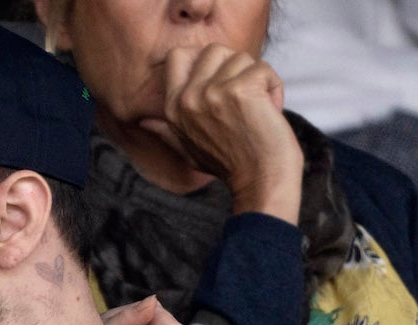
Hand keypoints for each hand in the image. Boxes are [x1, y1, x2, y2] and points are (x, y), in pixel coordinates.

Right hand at [141, 43, 303, 221]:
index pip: (178, 55)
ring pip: (242, 58)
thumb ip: (166, 131)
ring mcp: (213, 92)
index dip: (205, 60)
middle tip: (243, 99)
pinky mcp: (241, 90)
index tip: (221, 80)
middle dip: (235, 68)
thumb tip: (144, 123)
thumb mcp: (187, 148)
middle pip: (214, 50)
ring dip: (258, 80)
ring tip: (257, 109)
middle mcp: (188, 98)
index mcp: (172, 107)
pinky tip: (270, 111)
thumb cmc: (228, 165)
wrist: (259, 181)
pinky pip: (264, 69)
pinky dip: (274, 88)